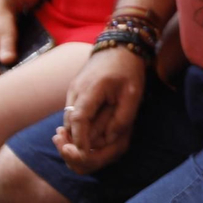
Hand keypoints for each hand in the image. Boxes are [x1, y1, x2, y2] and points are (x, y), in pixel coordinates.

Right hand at [56, 47, 147, 174]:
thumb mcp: (133, 93)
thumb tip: (109, 138)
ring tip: (83, 148)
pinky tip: (85, 134)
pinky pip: (72, 113)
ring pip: (68, 119)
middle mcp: (76, 90)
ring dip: (75, 134)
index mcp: (91, 89)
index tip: (83, 154)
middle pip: (69, 123)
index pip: (78, 120)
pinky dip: (76, 125)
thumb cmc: (129, 68)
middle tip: (82, 156)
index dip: (79, 140)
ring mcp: (72, 90)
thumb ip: (123, 117)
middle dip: (75, 141)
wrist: (119, 45)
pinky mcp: (74, 91)